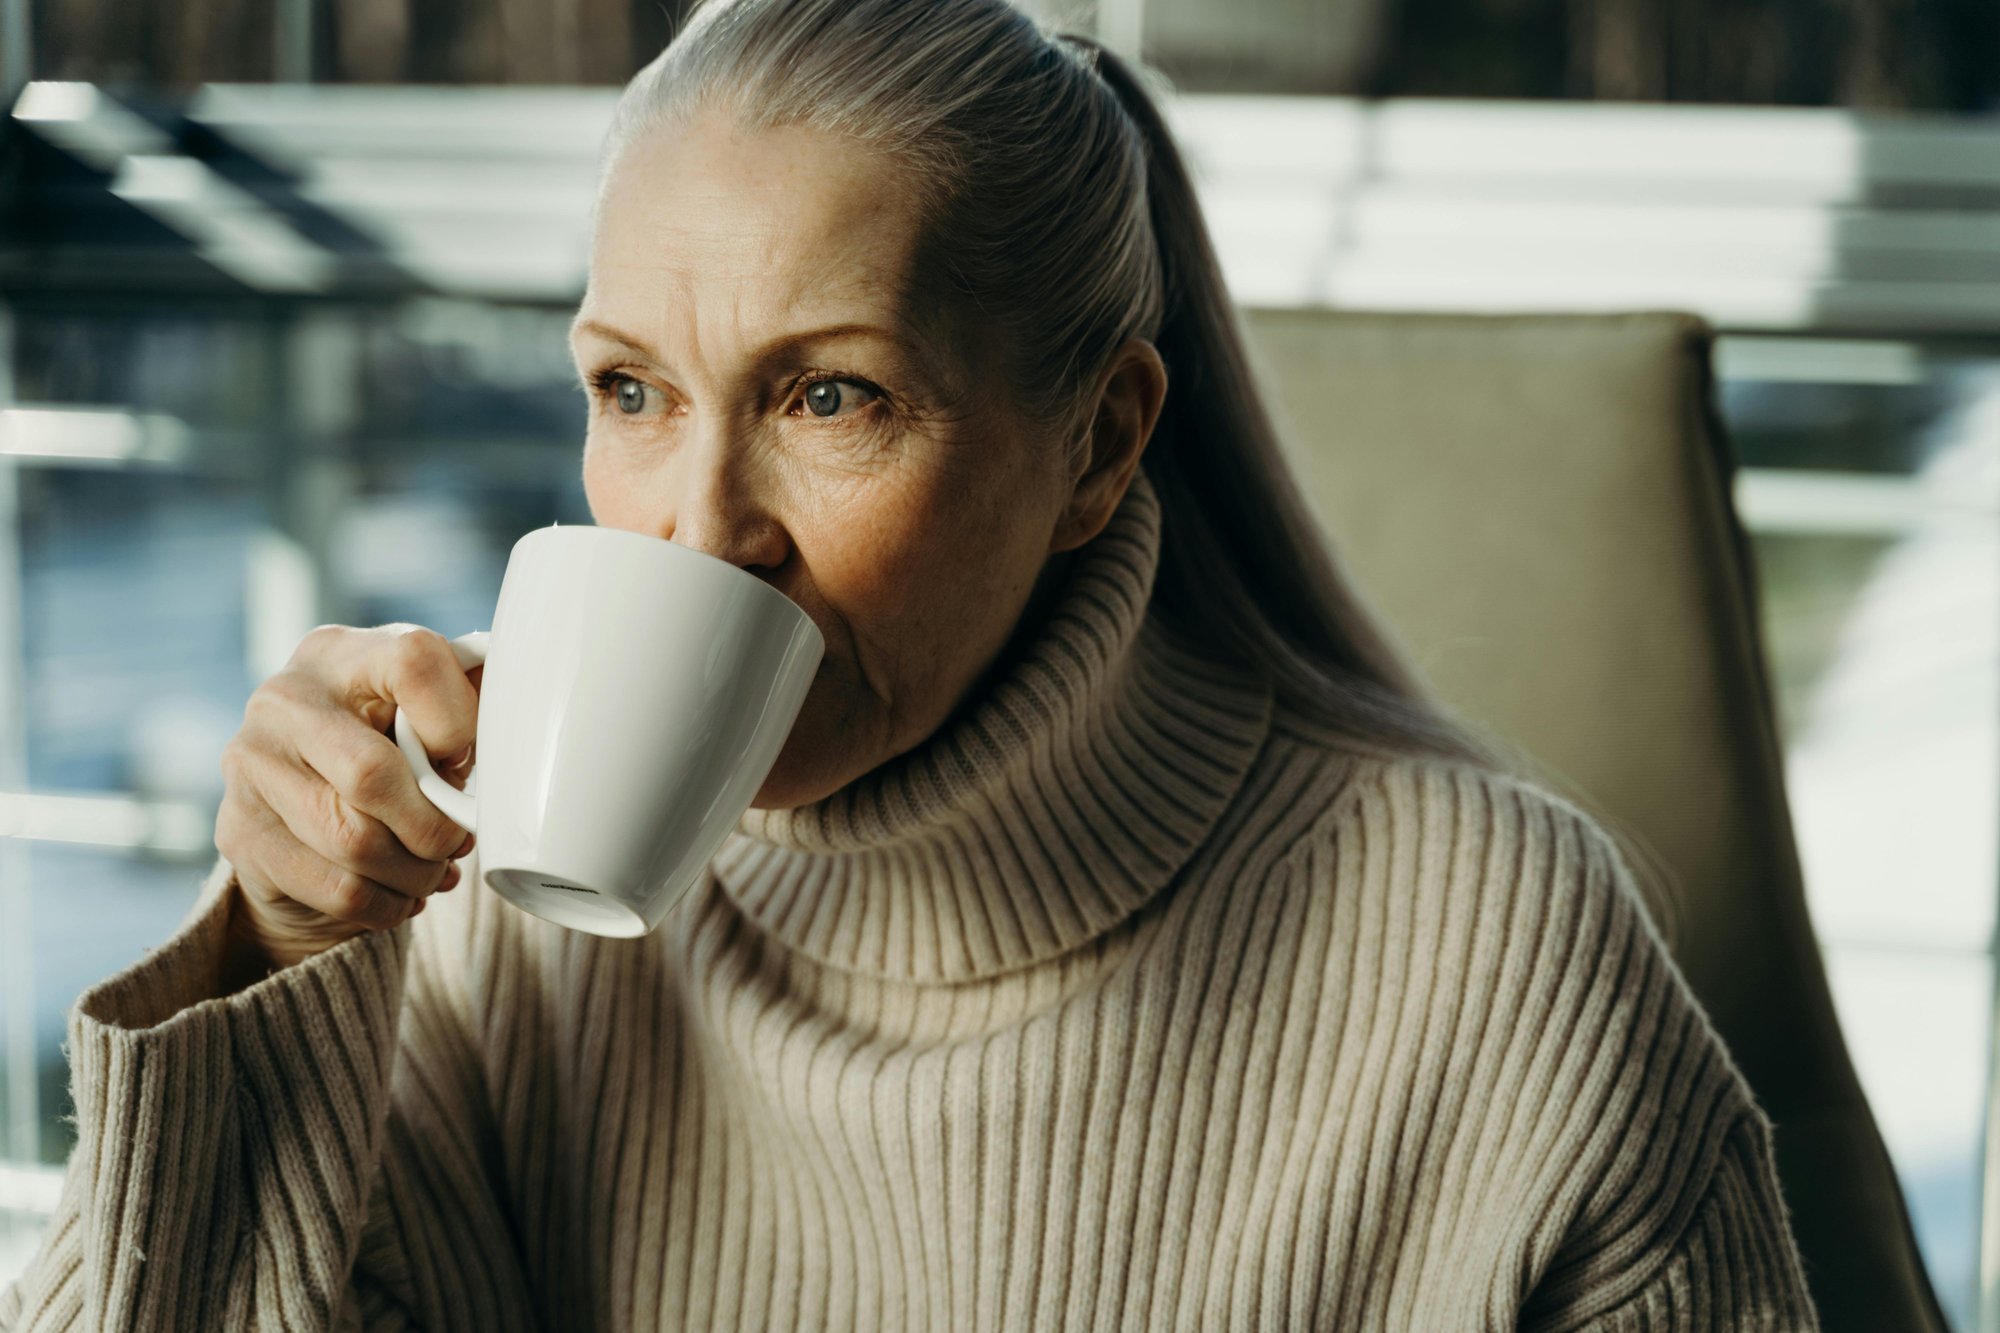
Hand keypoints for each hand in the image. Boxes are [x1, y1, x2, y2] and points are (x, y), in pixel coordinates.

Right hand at [214, 624, 480, 975]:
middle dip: (434, 825)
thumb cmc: (386, 746)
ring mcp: (250, 765)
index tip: (468, 762)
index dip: (458, 723)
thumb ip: (471, 703)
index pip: (414, 663)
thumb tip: (520, 730)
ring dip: (414, 872)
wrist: (296, 804)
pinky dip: (385, 904)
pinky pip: (333, 886)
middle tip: (459, 841)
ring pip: (353, 842)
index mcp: (342, 652)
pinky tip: (402, 895)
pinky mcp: (239, 831)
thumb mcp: (427, 711)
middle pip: (373, 775)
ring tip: (435, 871)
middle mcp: (284, 698)